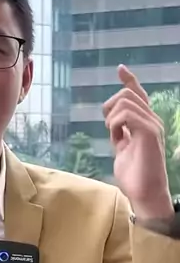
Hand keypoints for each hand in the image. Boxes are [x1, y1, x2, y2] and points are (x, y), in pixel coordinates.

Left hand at [103, 64, 172, 220]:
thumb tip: (113, 123)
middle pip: (127, 93)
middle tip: (110, 130)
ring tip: (115, 136)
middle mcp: (152, 120)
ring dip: (112, 118)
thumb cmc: (134, 176)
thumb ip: (120, 134)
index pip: (139, 94)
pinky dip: (116, 124)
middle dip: (110, 107)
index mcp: (146, 122)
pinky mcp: (149, 132)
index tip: (120, 69)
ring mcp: (152, 125)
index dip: (129, 79)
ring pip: (125, 101)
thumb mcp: (123, 149)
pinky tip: (118, 138)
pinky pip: (127, 114)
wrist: (144, 194)